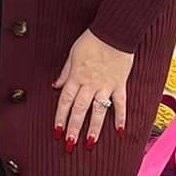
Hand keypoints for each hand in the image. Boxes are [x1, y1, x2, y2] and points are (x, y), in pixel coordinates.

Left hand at [53, 30, 132, 147]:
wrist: (113, 32)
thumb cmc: (91, 41)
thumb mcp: (72, 54)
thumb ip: (65, 73)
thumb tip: (55, 86)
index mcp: (76, 77)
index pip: (65, 101)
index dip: (60, 117)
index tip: (56, 131)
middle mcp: (90, 84)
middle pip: (80, 109)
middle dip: (74, 128)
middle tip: (69, 144)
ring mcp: (106, 86)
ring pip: (98, 110)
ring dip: (94, 128)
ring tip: (90, 143)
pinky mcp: (120, 84)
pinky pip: (120, 103)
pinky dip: (121, 117)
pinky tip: (119, 131)